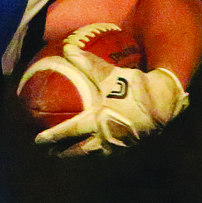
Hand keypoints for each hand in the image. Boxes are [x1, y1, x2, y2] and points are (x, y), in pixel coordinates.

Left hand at [35, 28, 188, 154]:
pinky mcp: (128, 145)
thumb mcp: (110, 74)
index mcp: (98, 120)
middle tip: (47, 152)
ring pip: (91, 154)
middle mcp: (105, 136)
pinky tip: (90, 147)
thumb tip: (68, 48)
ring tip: (63, 153)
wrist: (164, 100)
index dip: (52, 136)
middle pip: (77, 150)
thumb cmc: (135, 85)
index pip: (69, 131)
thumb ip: (88, 63)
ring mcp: (117, 143)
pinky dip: (94, 151)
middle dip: (61, 152)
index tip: (37, 140)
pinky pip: (106, 151)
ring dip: (75, 154)